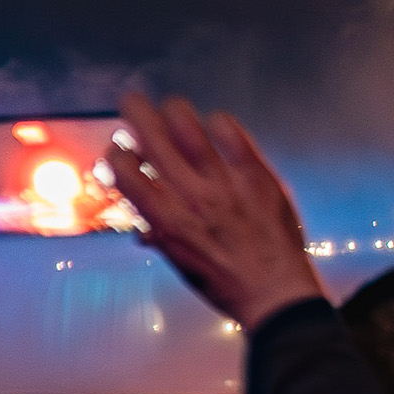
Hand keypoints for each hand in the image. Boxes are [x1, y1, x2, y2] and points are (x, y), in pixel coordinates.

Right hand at [114, 93, 324, 330]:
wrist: (277, 293)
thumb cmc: (226, 284)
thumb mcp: (182, 264)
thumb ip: (162, 237)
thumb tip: (145, 230)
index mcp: (166, 221)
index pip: (126, 173)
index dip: (116, 154)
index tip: (118, 148)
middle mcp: (191, 197)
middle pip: (151, 139)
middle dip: (135, 113)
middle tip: (131, 100)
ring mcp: (225, 184)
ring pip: (188, 128)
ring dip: (173, 111)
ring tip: (171, 107)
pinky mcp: (257, 176)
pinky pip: (232, 134)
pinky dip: (219, 123)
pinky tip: (216, 125)